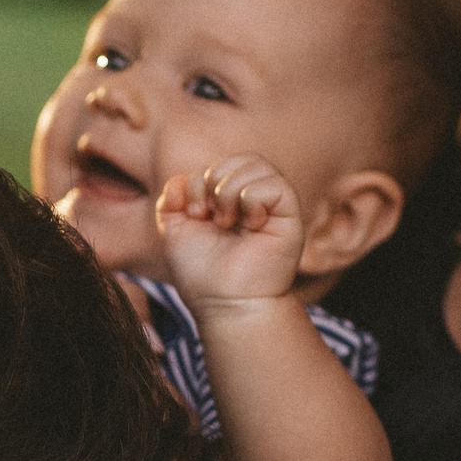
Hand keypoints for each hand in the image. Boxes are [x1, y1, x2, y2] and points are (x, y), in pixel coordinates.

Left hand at [155, 155, 306, 304]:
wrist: (224, 303)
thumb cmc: (202, 274)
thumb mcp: (175, 233)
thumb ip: (170, 201)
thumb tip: (179, 178)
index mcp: (231, 200)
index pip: (218, 165)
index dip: (197, 182)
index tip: (194, 215)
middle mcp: (255, 199)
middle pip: (239, 157)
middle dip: (212, 181)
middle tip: (209, 217)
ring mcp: (273, 205)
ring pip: (256, 164)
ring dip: (229, 190)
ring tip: (227, 222)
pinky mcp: (289, 214)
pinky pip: (273, 183)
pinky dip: (252, 200)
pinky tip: (250, 225)